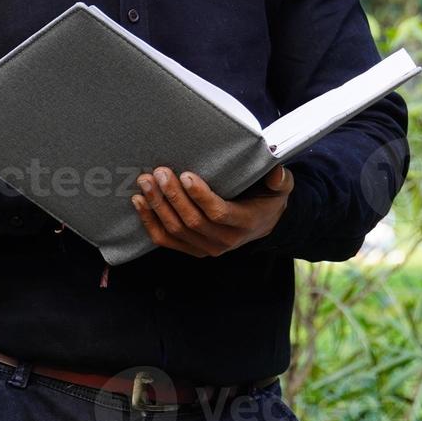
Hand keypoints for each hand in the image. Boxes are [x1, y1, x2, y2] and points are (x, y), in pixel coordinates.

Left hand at [131, 165, 293, 257]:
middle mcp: (225, 241)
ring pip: (176, 230)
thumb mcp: (282, 188)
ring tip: (145, 182)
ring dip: (158, 206)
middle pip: (192, 221)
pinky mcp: (192, 249)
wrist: (263, 223)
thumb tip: (276, 171)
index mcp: (245, 222)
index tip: (186, 175)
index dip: (200, 196)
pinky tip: (139, 202)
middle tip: (159, 172)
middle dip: (172, 196)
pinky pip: (166, 240)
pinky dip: (150, 222)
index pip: (219, 213)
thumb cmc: (268, 198)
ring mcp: (206, 248)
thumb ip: (281, 179)